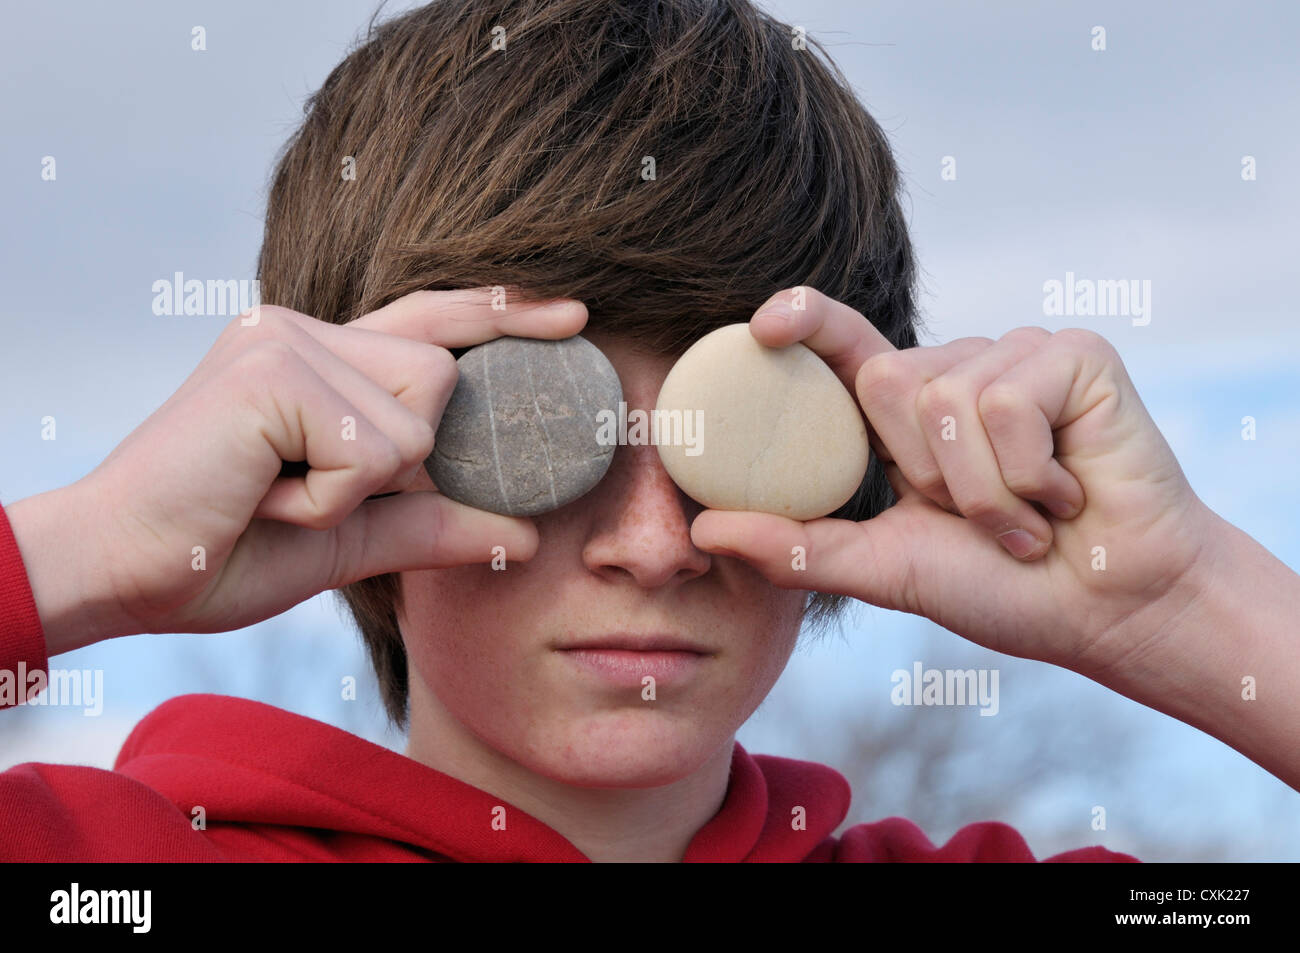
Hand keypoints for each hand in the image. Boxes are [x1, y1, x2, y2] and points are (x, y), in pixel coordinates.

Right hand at [11, 290, 586, 654]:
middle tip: (299, 491)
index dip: (501, 314)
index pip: (431, 323)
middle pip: (440, 378)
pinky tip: (262, 496)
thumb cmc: (223, 551)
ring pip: (415, 417)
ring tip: (274, 495)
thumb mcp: (348, 540)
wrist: (120, 573)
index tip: (573, 316)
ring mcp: (284, 340)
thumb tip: (528, 534)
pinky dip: (329, 500)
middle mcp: (302, 330)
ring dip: (357, 489)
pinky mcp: (271, 368)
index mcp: (317, 360)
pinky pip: (372, 450)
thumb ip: (433, 526)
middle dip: (396, 461)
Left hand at [690, 287, 1217, 676]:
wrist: (1110, 609)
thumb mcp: (884, 567)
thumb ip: (798, 545)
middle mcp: (959, 370)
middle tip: (985, 520)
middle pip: (890, 382)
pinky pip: (1011, 402)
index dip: (808, 321)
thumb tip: (703, 533)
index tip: (764, 324)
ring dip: (985, 492)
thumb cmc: (1003, 588)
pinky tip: (1067, 493)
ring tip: (1029, 517)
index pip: (848, 348)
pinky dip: (1031, 474)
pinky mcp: (1075, 356)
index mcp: (910, 414)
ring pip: (949, 399)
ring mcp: (1018, 357)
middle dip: (931, 478)